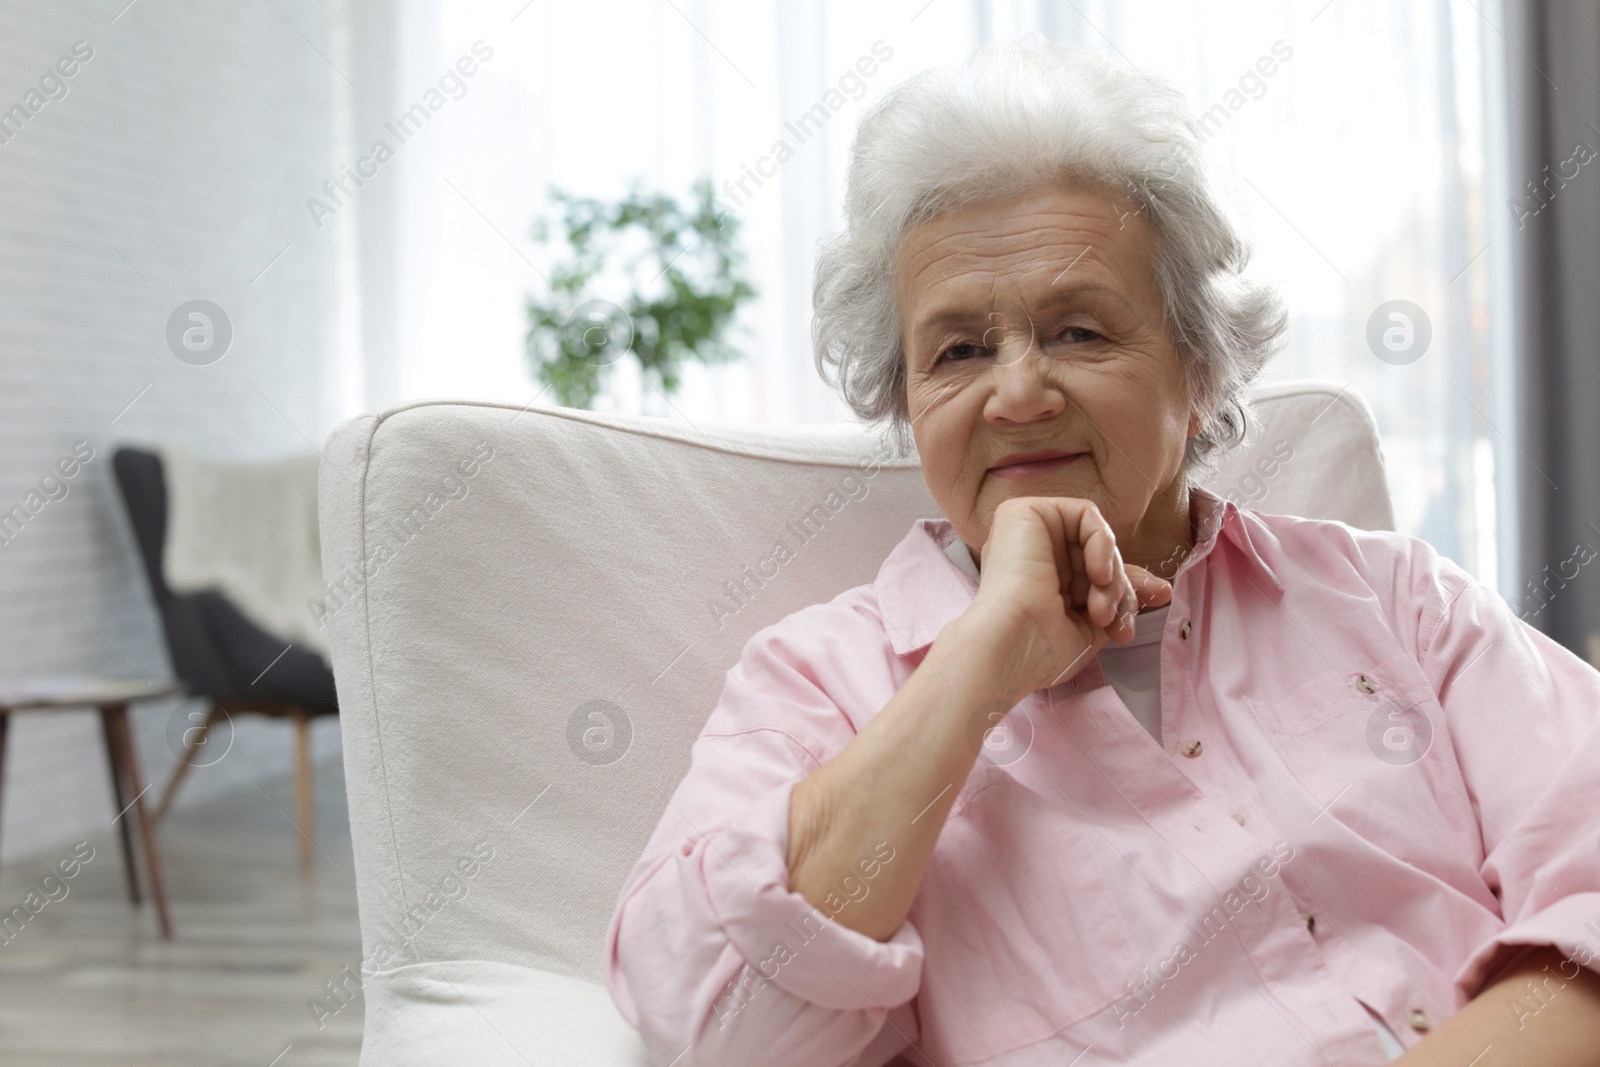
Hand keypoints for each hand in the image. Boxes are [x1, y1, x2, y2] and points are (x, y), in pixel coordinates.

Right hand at [960, 496, 1172, 701]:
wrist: (1010, 646)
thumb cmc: (1040, 650)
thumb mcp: (1090, 626)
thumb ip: (1117, 600)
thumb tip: (1159, 589)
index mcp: (1038, 583)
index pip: (1094, 573)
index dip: (1129, 585)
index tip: (1159, 597)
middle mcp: (1030, 554)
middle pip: (1098, 556)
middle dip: (1123, 587)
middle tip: (1120, 620)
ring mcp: (1026, 532)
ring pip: (1095, 537)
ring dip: (1112, 575)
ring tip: (1101, 611)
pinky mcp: (1024, 512)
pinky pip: (1085, 513)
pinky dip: (1102, 543)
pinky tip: (1096, 575)